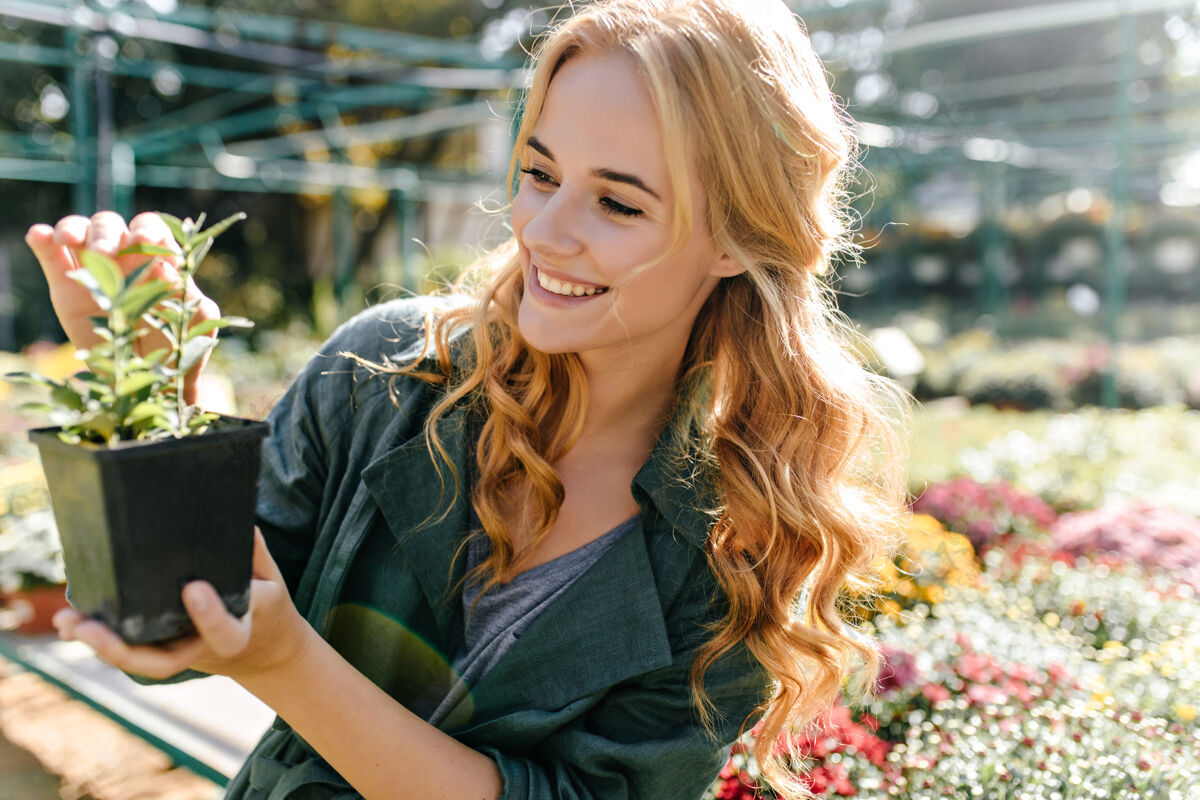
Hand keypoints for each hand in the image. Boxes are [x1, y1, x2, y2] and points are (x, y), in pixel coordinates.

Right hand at [25, 211, 219, 404]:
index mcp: (157, 257)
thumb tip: (166, 267)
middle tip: (105, 253)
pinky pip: (50, 254)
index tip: (143, 241)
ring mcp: (93, 267)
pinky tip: (39, 236)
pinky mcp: (65, 284)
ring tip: (68, 239)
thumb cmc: (179, 342)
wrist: (146, 374)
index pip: (149, 227)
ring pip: (80, 230)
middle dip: (107, 233)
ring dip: (74, 228)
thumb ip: (187, 293)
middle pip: (110, 225)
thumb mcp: (193, 318)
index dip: (145, 228)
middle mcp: (124, 256)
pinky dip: (42, 239)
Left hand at [53, 528, 313, 682]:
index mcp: (238, 635)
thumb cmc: (268, 606)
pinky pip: (129, 648)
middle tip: (89, 629)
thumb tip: (240, 520)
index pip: (225, 633)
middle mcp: (203, 651)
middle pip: (160, 662)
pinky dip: (98, 638)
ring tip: (67, 622)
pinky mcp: (162, 649)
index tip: (192, 587)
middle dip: (121, 649)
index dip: (209, 615)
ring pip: (136, 659)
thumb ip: (256, 554)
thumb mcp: (273, 580)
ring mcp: (179, 654)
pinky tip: (69, 623)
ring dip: (99, 645)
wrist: (265, 650)